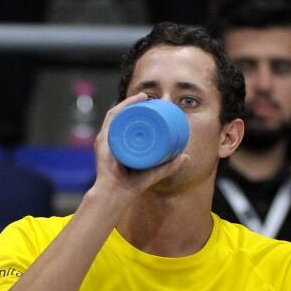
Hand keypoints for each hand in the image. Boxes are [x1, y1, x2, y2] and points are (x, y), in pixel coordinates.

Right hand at [90, 92, 190, 211]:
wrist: (117, 193)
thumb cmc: (133, 185)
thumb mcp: (155, 172)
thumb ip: (170, 165)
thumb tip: (187, 156)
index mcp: (123, 144)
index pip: (130, 123)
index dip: (141, 112)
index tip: (154, 105)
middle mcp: (113, 139)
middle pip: (125, 116)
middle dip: (136, 103)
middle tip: (151, 98)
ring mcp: (107, 138)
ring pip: (118, 114)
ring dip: (130, 102)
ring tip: (144, 97)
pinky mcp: (104, 140)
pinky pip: (112, 119)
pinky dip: (121, 108)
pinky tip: (131, 102)